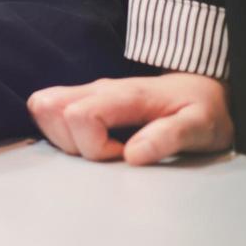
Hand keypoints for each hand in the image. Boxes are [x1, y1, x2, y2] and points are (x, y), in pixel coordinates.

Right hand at [27, 73, 232, 164]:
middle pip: (50, 107)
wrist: (201, 88)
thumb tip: (133, 155)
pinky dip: (57, 130)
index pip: (80, 114)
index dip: (94, 146)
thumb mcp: (201, 126)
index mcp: (125, 95)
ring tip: (99, 148)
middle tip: (109, 153)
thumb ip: (169, 137)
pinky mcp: (82, 98)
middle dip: (71, 143)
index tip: (124, 156)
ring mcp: (88, 91)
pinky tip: (90, 141)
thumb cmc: (202, 109)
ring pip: (42, 106)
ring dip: (60, 136)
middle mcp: (99, 89)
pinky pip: (49, 108)